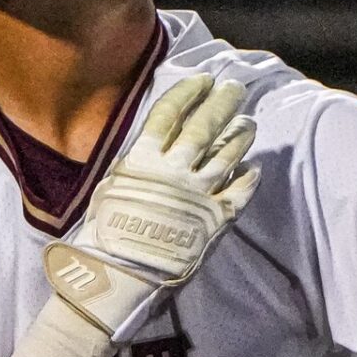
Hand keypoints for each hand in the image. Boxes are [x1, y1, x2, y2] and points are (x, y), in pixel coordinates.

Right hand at [43, 74, 260, 339]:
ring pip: (227, 156)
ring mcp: (197, 195)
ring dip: (240, 136)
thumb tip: (145, 149)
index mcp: (143, 159)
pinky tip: (256, 169)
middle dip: (222, 103)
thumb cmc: (100, 237)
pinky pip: (238, 196)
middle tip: (236, 87)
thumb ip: (131, 166)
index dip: (188, 92)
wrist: (116, 278)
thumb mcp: (108, 189)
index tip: (203, 78)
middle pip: (204, 127)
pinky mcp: (213, 222)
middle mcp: (174, 171)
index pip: (170, 113)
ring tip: (250, 122)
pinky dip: (248, 180)